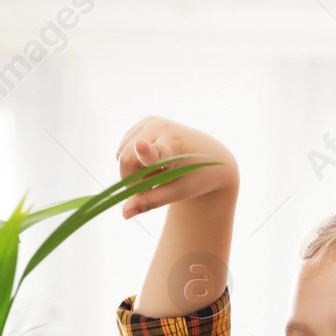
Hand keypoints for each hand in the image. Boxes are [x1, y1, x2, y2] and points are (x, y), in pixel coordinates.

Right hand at [115, 116, 238, 218]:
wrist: (212, 155)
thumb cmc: (196, 178)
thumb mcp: (177, 193)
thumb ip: (149, 202)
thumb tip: (123, 214)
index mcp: (174, 148)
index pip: (154, 151)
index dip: (145, 151)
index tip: (141, 146)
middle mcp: (161, 128)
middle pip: (126, 160)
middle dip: (131, 180)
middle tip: (150, 189)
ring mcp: (152, 121)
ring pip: (122, 153)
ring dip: (133, 170)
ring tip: (158, 172)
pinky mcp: (147, 120)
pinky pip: (126, 147)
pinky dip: (135, 160)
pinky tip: (155, 162)